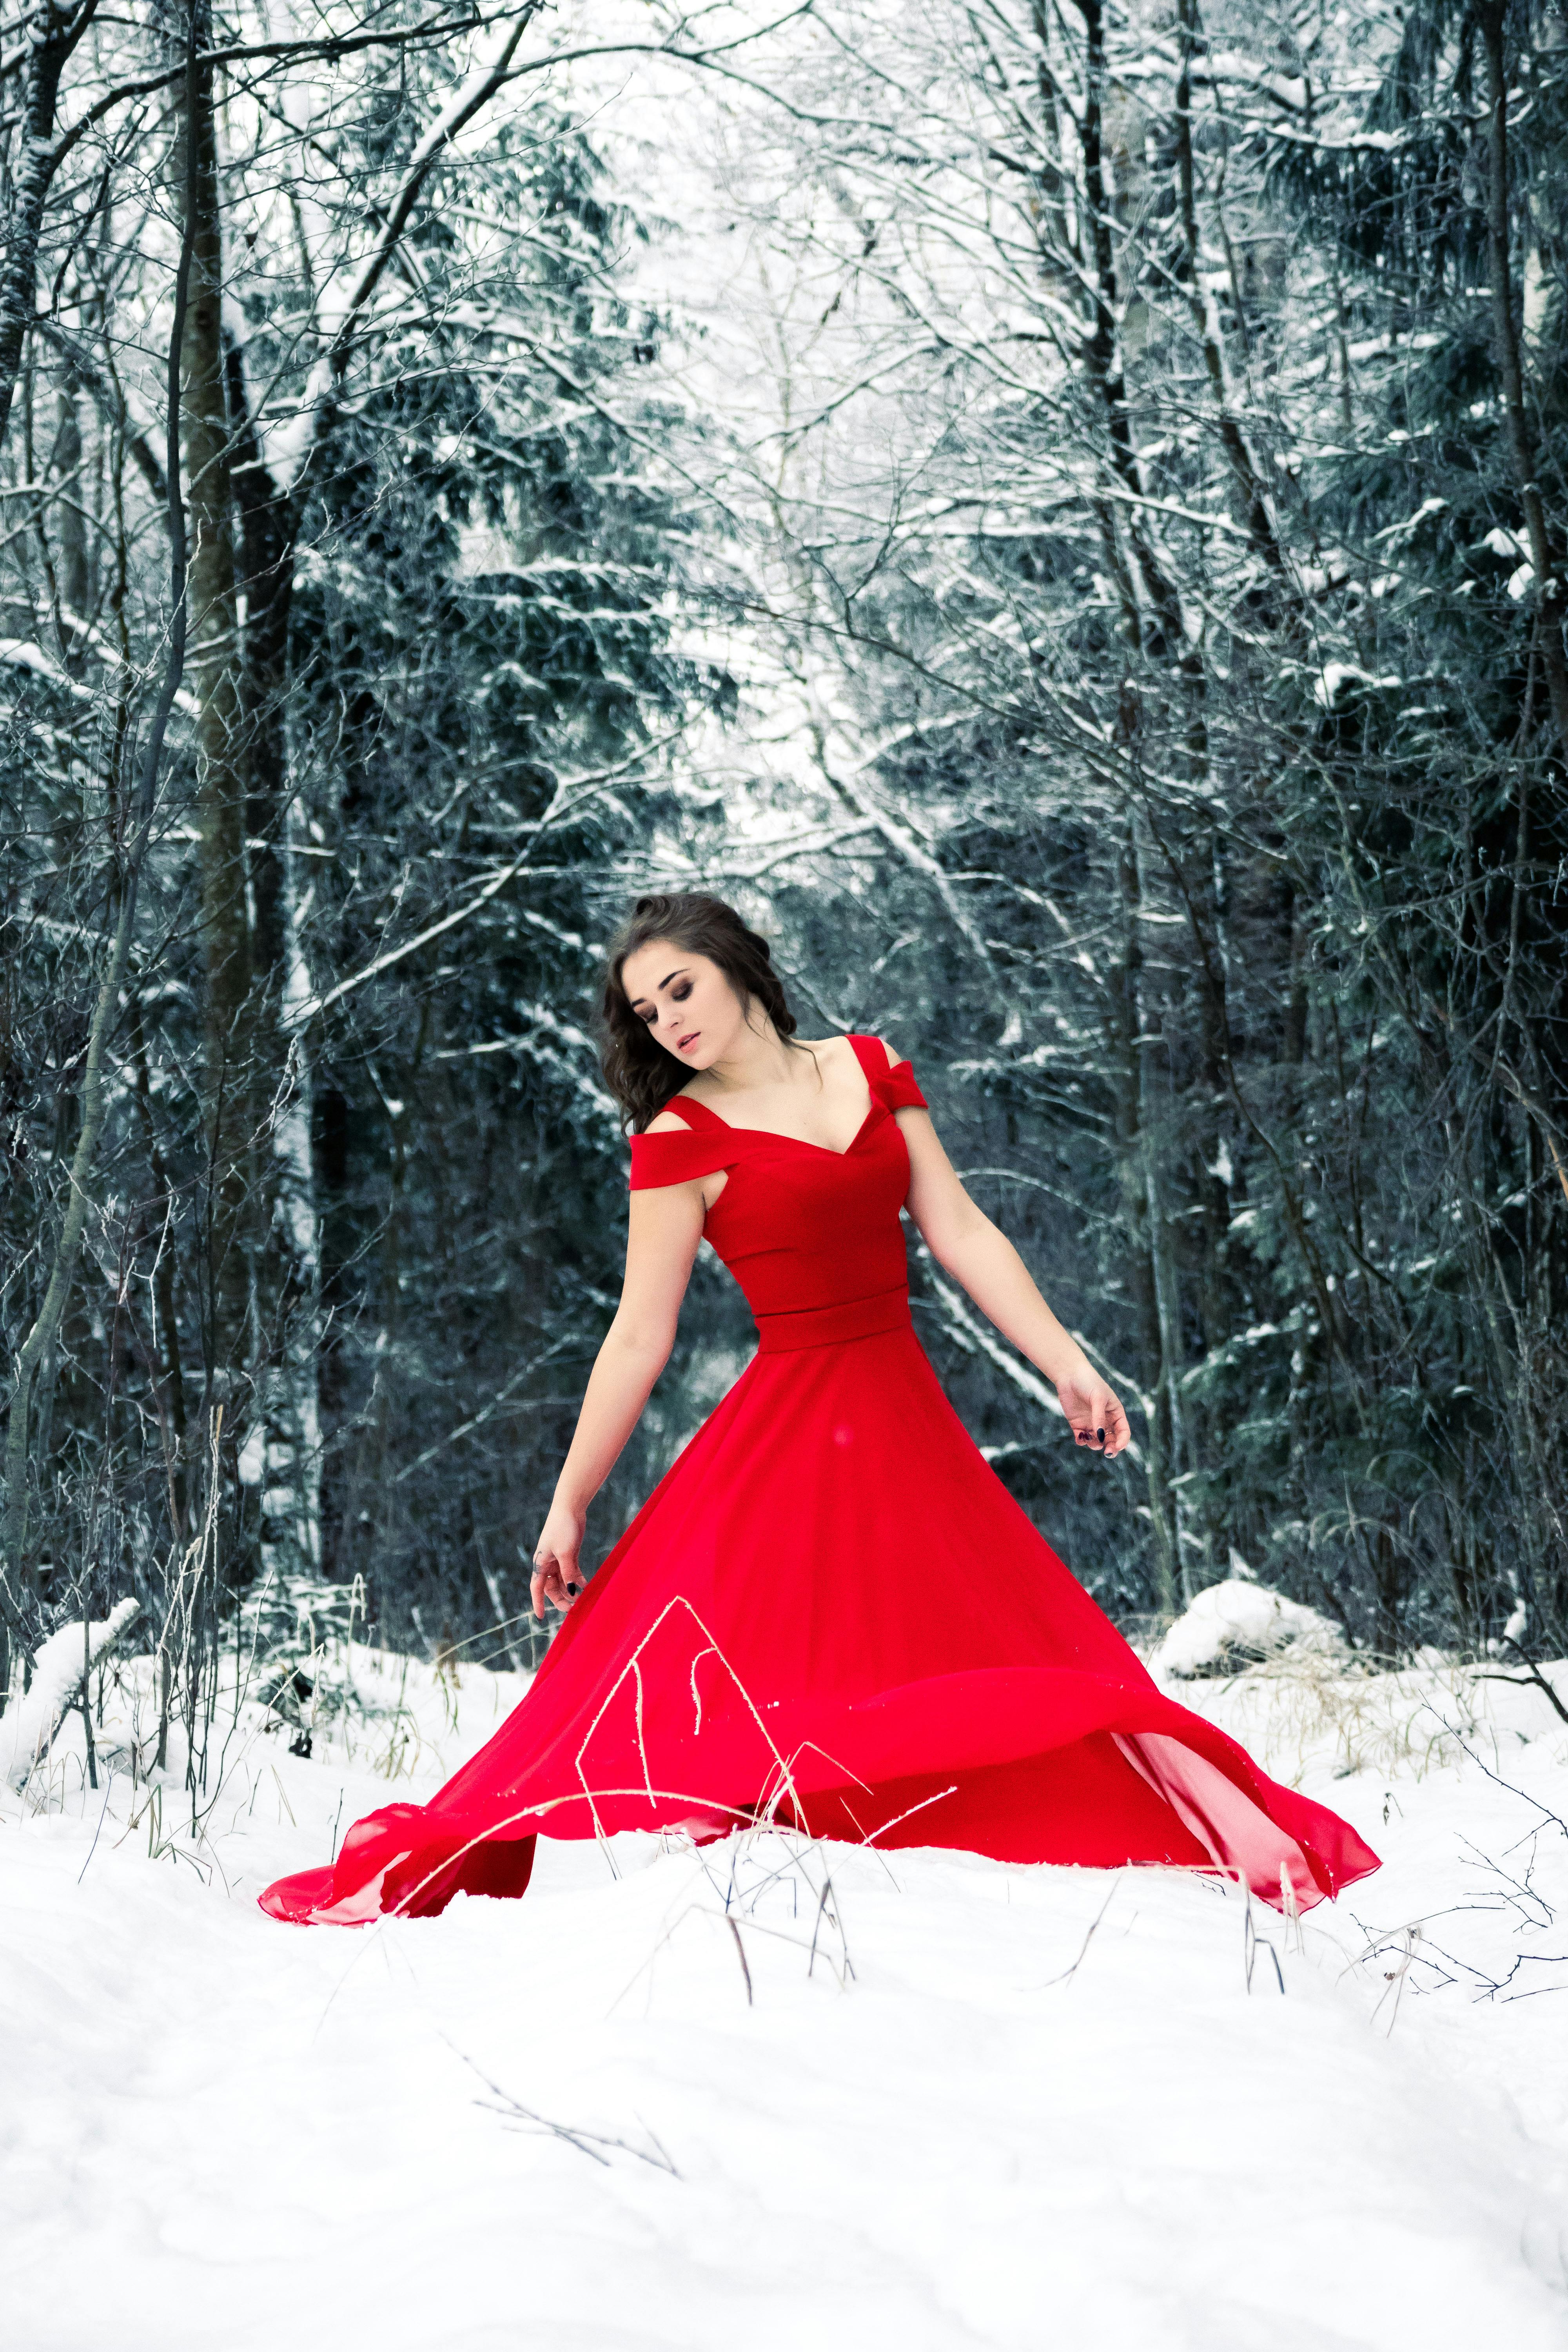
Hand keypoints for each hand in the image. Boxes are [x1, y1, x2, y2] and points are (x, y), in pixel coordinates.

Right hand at [530, 1500, 585, 1617]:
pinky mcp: (569, 1554)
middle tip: (573, 1608)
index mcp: (541, 1563)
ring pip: (562, 1581)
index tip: (541, 1617)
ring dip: (570, 1590)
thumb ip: (568, 1573)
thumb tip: (570, 1591)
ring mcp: (558, 1559)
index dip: (538, 1602)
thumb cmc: (563, 1528)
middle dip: (560, 1599)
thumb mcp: (566, 1553)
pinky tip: (587, 1585)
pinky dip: (578, 1579)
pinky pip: (571, 1572)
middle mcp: (547, 1563)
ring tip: (582, 1599)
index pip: (536, 1588)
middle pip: (551, 1587)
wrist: (570, 1508)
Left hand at [1056, 1371, 1130, 1458]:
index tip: (1117, 1447)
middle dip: (1111, 1448)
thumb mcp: (1098, 1398)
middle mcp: (1104, 1420)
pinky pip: (1081, 1438)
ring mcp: (1091, 1423)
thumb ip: (1099, 1417)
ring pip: (1096, 1442)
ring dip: (1095, 1445)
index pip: (1123, 1431)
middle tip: (1107, 1453)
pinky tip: (1080, 1437)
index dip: (1122, 1441)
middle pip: (1111, 1440)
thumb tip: (1100, 1435)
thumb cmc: (1089, 1382)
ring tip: (1089, 1440)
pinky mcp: (1078, 1424)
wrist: (1069, 1374)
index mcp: (1115, 1413)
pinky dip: (1081, 1441)